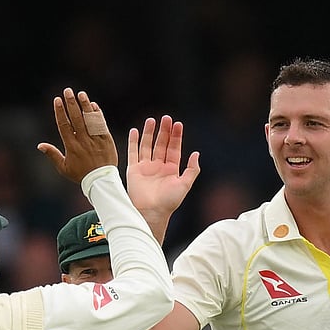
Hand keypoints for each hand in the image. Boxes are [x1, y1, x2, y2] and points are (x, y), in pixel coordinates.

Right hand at [37, 88, 117, 183]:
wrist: (101, 181)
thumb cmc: (80, 175)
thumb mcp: (64, 168)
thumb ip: (52, 155)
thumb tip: (39, 145)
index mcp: (72, 147)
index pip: (64, 126)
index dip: (60, 112)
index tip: (57, 100)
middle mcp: (83, 141)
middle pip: (76, 119)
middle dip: (71, 103)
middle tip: (68, 91)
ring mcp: (95, 140)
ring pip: (89, 120)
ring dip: (85, 105)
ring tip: (81, 94)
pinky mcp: (107, 140)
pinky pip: (101, 125)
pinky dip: (97, 114)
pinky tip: (93, 105)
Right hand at [126, 115, 199, 239]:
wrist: (151, 212)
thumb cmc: (169, 201)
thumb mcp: (185, 185)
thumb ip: (192, 170)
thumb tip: (196, 154)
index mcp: (171, 169)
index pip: (174, 148)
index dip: (176, 136)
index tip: (178, 124)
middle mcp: (158, 166)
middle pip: (161, 144)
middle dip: (164, 131)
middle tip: (166, 118)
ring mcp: (145, 167)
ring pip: (147, 145)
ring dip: (149, 133)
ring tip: (152, 120)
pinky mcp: (134, 170)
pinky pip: (133, 153)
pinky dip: (133, 142)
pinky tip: (135, 131)